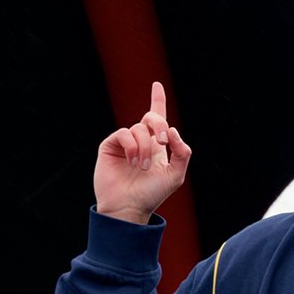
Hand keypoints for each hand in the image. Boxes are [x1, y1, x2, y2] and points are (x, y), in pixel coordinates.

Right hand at [93, 81, 191, 223]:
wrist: (129, 207)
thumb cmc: (151, 194)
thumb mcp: (175, 175)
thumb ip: (182, 152)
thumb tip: (173, 131)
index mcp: (156, 146)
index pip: (157, 118)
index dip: (157, 100)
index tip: (157, 85)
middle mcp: (140, 141)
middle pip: (151, 118)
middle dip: (160, 125)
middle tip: (164, 141)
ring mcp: (125, 143)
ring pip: (139, 129)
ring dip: (145, 148)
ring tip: (142, 167)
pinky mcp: (110, 145)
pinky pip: (124, 134)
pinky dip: (132, 147)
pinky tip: (132, 162)